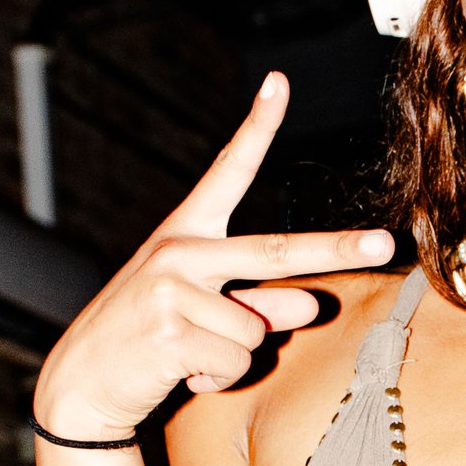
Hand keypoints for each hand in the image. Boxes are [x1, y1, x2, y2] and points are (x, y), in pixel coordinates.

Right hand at [34, 74, 392, 429]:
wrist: (82, 382)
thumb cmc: (148, 341)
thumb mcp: (200, 313)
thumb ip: (257, 303)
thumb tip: (311, 304)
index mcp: (187, 234)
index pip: (228, 171)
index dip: (256, 127)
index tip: (279, 83)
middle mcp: (180, 251)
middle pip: (276, 250)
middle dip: (336, 251)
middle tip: (383, 244)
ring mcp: (171, 288)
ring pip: (256, 331)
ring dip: (233, 358)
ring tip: (191, 358)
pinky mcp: (170, 331)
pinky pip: (235, 361)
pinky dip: (217, 380)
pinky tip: (182, 373)